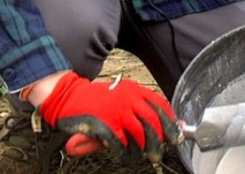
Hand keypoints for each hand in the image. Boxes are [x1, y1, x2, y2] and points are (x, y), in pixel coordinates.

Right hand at [37, 72, 179, 159]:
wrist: (69, 96)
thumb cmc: (95, 101)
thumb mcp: (118, 100)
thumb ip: (138, 114)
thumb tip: (163, 129)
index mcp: (133, 89)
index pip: (159, 104)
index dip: (170, 121)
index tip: (176, 134)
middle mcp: (128, 98)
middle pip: (153, 121)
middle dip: (160, 139)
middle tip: (158, 152)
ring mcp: (117, 110)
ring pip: (140, 134)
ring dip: (142, 149)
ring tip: (139, 155)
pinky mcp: (105, 123)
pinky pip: (121, 143)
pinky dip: (124, 152)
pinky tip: (122, 153)